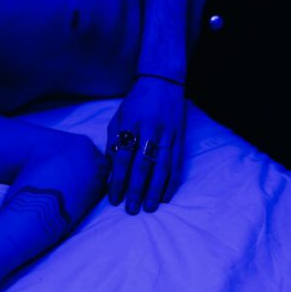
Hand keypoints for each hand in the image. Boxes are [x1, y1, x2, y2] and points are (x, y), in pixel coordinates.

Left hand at [105, 76, 186, 213]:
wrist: (162, 81)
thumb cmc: (136, 102)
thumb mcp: (118, 117)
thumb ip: (114, 142)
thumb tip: (111, 171)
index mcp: (130, 124)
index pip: (123, 158)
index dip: (118, 180)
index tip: (114, 198)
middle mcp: (150, 130)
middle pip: (142, 165)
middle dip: (136, 190)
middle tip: (131, 209)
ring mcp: (167, 134)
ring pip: (161, 167)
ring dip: (155, 189)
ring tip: (150, 207)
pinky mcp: (180, 137)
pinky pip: (177, 163)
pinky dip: (172, 181)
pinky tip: (167, 195)